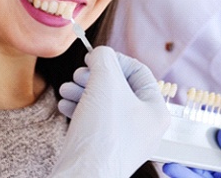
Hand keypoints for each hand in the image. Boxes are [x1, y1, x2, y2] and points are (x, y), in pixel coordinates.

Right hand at [51, 46, 169, 176]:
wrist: (83, 176)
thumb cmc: (102, 132)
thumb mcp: (105, 81)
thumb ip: (104, 58)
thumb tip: (99, 54)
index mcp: (156, 110)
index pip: (139, 71)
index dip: (115, 59)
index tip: (94, 58)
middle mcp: (144, 126)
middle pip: (118, 87)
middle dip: (94, 77)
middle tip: (78, 75)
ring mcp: (124, 140)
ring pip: (103, 103)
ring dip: (82, 91)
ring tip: (66, 90)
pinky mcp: (104, 150)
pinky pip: (94, 121)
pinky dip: (79, 109)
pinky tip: (64, 106)